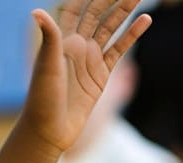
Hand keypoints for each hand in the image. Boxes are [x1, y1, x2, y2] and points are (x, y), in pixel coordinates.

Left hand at [22, 0, 149, 152]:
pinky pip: (119, 49)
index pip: (74, 8)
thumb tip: (36, 10)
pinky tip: (145, 20)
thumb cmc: (42, 98)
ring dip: (124, 10)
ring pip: (110, 28)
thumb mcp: (46, 65)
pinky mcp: (100, 74)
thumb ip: (48, 37)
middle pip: (96, 14)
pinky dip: (132, 35)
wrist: (49, 130)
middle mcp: (75, 46)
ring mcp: (89, 59)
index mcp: (60, 41)